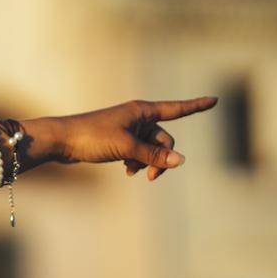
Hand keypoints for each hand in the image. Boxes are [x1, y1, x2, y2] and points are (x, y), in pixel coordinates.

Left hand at [43, 96, 219, 180]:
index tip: (215, 100)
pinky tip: (127, 171)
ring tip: (132, 172)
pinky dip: (136, 162)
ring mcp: (128, 129)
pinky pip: (138, 152)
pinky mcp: (118, 140)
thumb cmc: (92, 137)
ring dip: (147, 162)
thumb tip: (180, 161)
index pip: (177, 109)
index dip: (196, 106)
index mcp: (142, 111)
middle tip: (152, 177)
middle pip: (164, 139)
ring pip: (151, 148)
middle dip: (162, 158)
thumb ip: (153, 155)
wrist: (62, 141)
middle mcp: (138, 117)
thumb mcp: (126, 147)